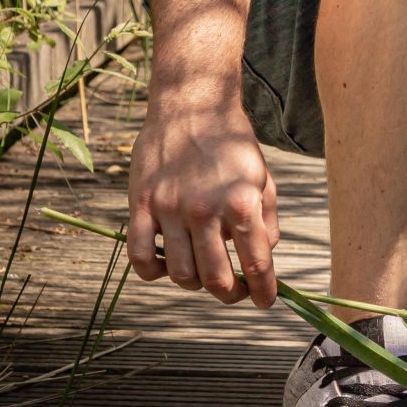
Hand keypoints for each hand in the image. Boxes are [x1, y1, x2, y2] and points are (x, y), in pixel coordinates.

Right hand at [126, 95, 280, 305]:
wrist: (192, 105)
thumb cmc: (232, 142)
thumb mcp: (262, 178)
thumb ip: (266, 221)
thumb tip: (263, 257)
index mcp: (242, 202)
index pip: (256, 264)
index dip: (263, 291)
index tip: (265, 302)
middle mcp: (206, 209)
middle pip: (216, 279)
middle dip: (229, 295)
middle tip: (234, 293)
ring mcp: (170, 208)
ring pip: (179, 273)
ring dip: (194, 283)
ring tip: (202, 273)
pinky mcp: (141, 204)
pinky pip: (140, 256)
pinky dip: (152, 272)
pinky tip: (165, 267)